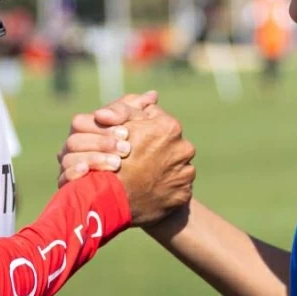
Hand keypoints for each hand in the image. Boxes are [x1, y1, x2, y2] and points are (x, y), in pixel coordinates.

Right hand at [56, 91, 158, 185]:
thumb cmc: (137, 150)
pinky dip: (73, 173)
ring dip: (92, 159)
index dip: (101, 127)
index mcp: (84, 131)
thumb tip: (151, 95)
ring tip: (117, 164)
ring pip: (67, 160)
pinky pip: (62, 180)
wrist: (142, 187)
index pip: (81, 122)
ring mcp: (69, 168)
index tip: (126, 133)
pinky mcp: (70, 188)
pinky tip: (88, 171)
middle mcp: (73, 149)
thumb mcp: (140, 128)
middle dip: (100, 144)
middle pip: (74, 141)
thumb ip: (140, 112)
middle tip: (126, 150)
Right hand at [118, 107, 195, 225]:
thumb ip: (132, 108)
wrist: (112, 200)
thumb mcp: (117, 125)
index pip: (158, 119)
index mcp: (170, 127)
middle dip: (155, 147)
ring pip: (175, 164)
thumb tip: (153, 95)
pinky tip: (150, 188)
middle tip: (136, 157)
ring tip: (143, 175)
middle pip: (169, 142)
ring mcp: (186, 173)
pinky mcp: (184, 194)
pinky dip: (166, 186)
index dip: (141, 128)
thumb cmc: (111, 158)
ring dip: (163, 167)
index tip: (129, 139)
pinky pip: (177, 186)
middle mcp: (184, 148)